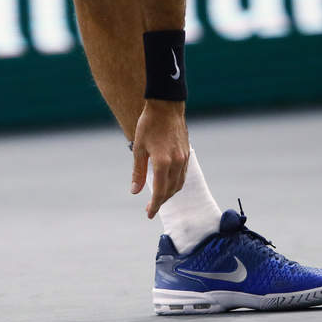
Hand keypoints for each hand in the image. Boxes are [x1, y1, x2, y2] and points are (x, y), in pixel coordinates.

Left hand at [130, 99, 189, 218]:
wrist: (166, 106)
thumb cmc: (149, 125)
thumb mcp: (138, 148)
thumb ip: (138, 172)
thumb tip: (135, 191)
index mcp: (162, 162)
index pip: (159, 192)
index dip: (154, 205)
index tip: (149, 214)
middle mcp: (175, 162)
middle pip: (170, 190)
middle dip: (161, 201)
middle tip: (151, 207)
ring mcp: (183, 158)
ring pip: (179, 184)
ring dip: (169, 193)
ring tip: (159, 197)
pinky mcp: (187, 153)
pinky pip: (183, 174)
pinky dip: (176, 183)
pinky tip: (168, 182)